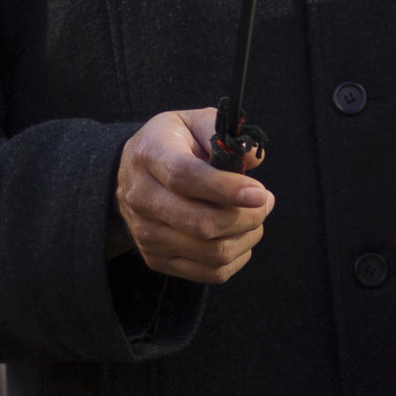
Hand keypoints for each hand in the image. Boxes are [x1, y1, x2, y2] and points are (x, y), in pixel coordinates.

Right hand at [111, 107, 271, 284]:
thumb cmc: (172, 144)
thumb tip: (251, 160)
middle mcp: (141, 198)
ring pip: (211, 252)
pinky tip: (240, 237)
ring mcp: (146, 234)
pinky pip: (209, 272)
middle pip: (201, 223)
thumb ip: (223, 133)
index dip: (226, 189)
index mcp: (150, 156)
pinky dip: (237, 258)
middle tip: (265, 202)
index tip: (260, 193)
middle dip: (247, 217)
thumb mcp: (193, 122)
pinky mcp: (156, 259)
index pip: (186, 178)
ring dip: (247, 237)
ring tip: (254, 217)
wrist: (130, 174)